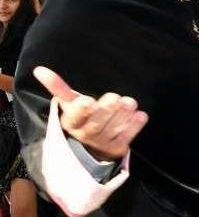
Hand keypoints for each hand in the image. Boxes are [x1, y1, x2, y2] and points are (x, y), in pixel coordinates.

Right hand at [33, 66, 147, 160]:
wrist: (91, 147)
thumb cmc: (81, 117)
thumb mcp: (69, 104)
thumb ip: (58, 88)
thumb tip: (39, 70)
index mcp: (71, 123)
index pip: (74, 118)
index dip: (80, 110)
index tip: (87, 100)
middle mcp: (86, 134)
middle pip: (96, 124)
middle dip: (106, 110)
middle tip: (115, 97)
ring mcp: (102, 143)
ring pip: (112, 130)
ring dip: (123, 116)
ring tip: (130, 102)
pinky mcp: (117, 147)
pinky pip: (127, 137)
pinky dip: (134, 127)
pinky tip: (141, 115)